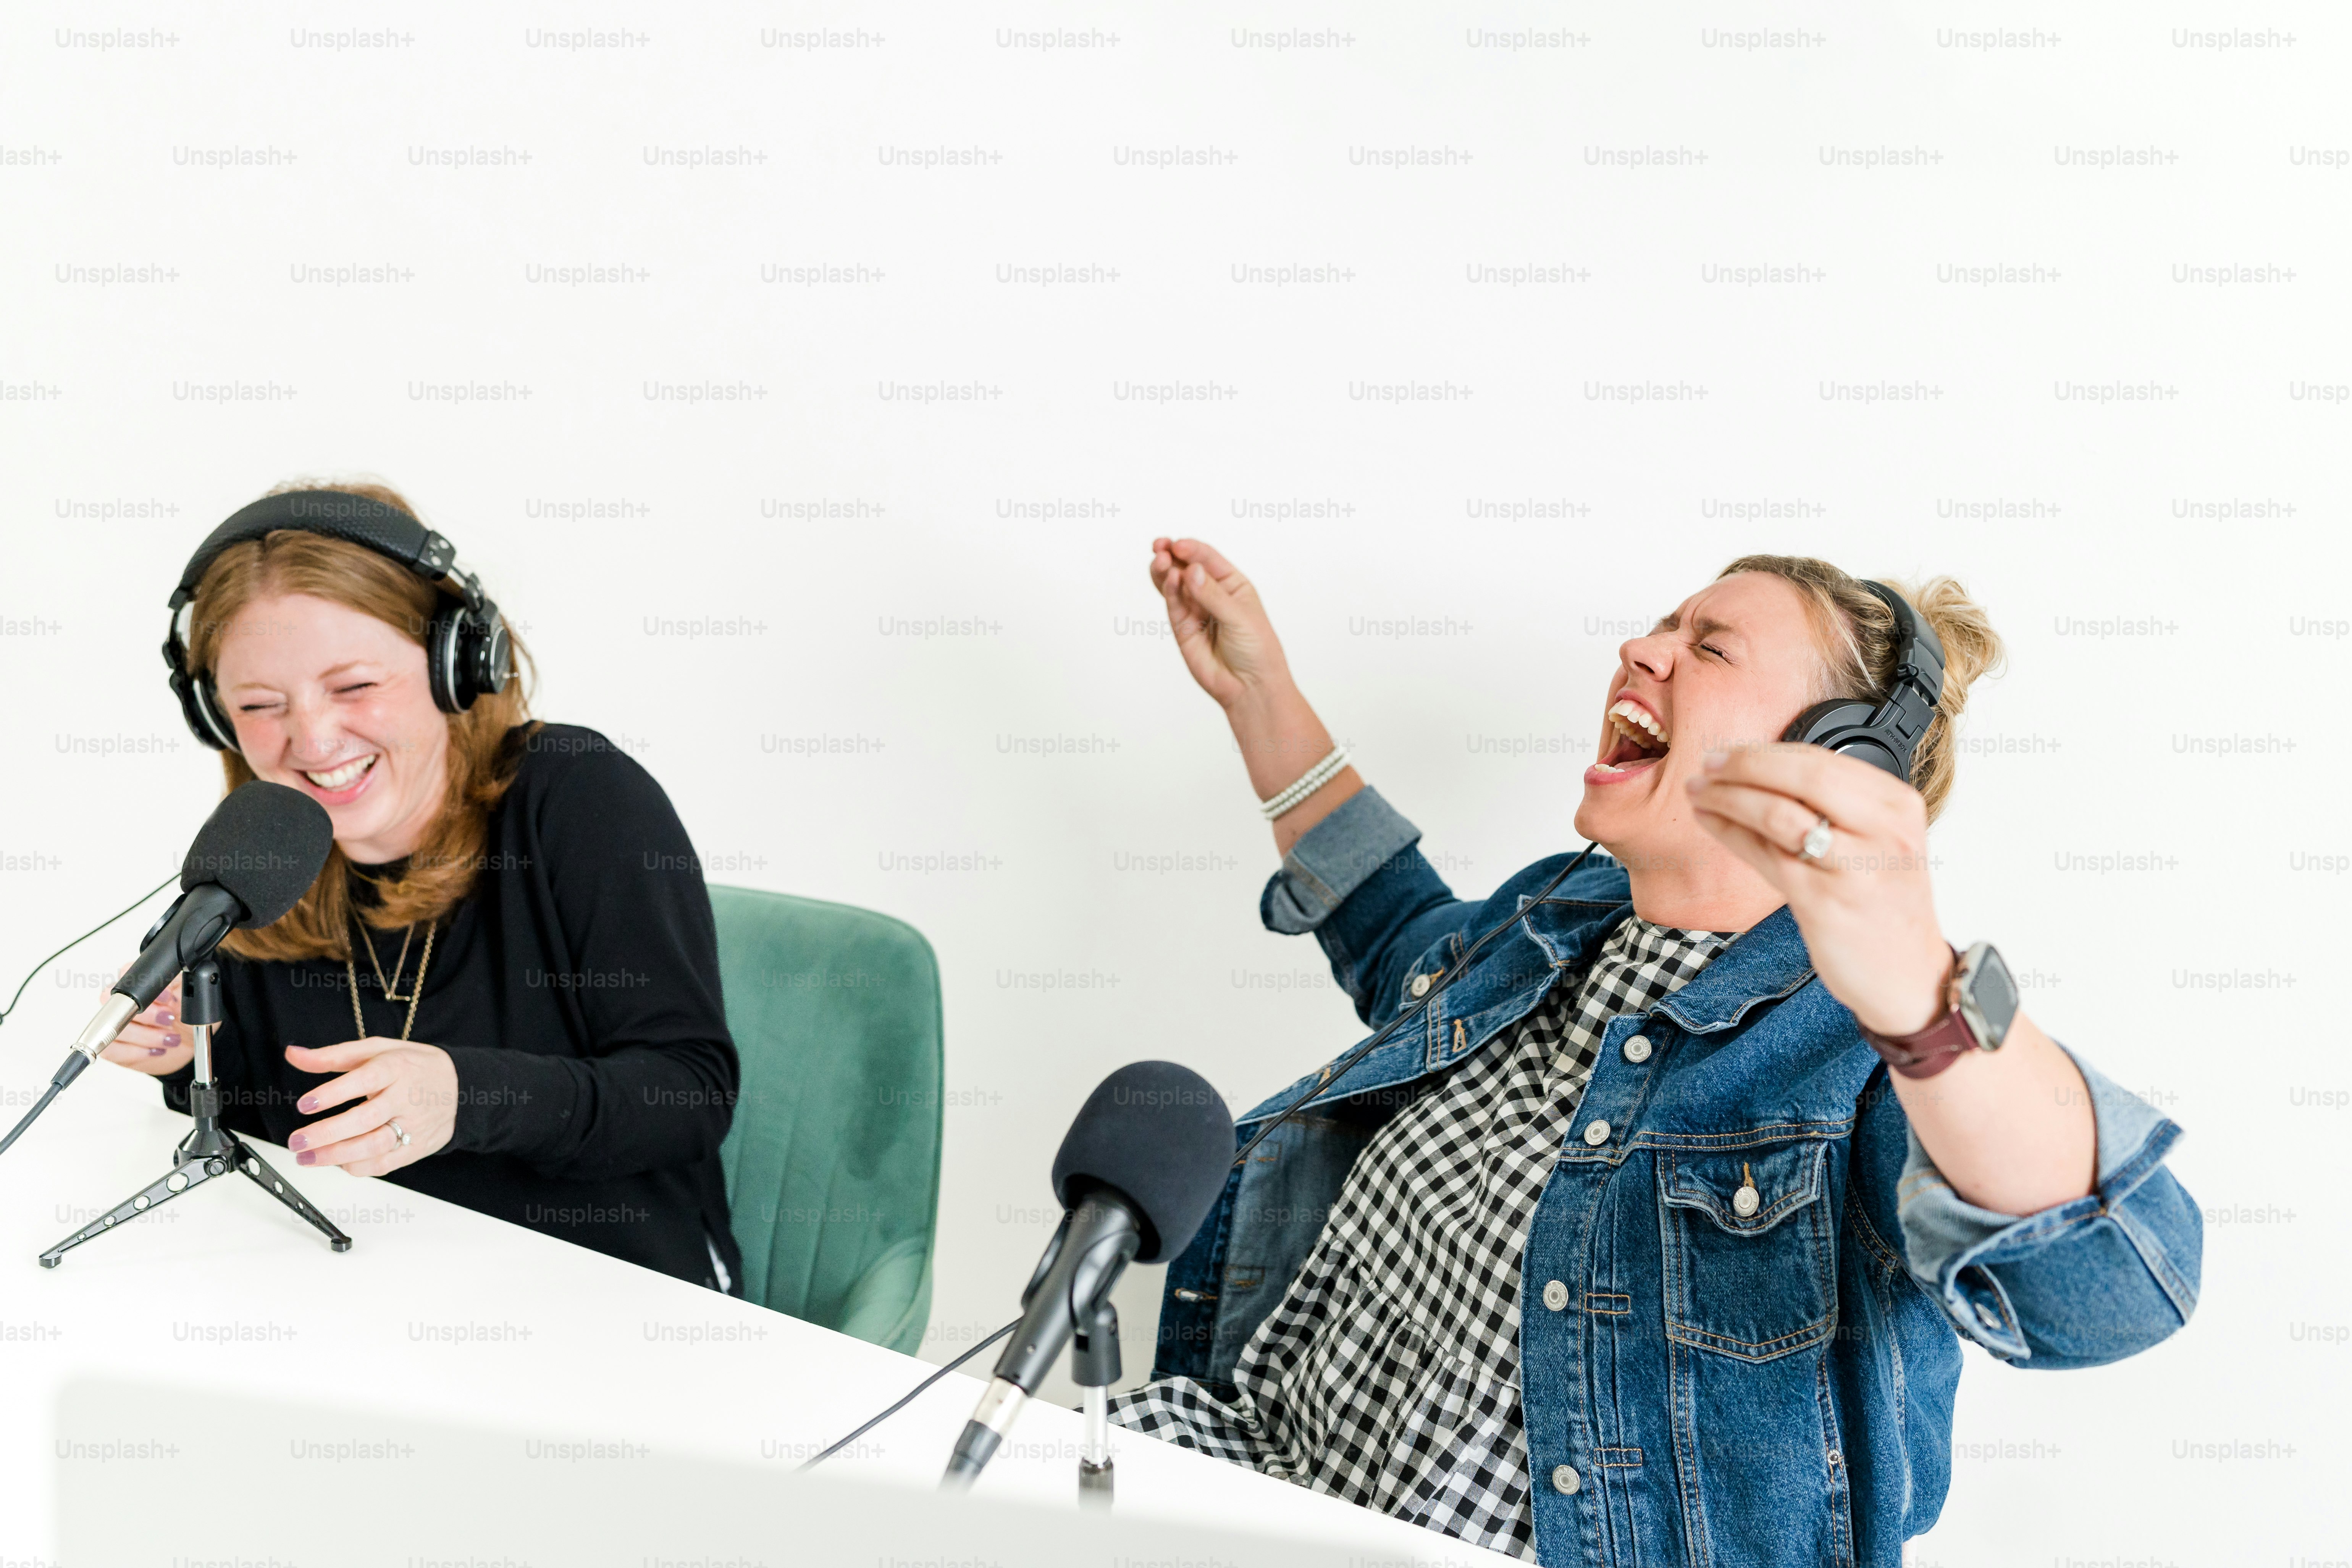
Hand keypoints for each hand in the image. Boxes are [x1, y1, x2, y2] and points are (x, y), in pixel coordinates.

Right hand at [97, 968, 190, 1076]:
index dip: (144, 988)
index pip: (125, 975)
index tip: (167, 998)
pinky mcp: (113, 1047)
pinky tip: (155, 1050)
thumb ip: (176, 994)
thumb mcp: (189, 1002)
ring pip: (115, 1029)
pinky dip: (137, 1051)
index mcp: (138, 983)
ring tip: (170, 1037)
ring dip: (147, 1036)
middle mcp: (121, 1002)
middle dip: (147, 1015)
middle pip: (117, 1004)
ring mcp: (114, 1025)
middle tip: (169, 1019)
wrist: (187, 1043)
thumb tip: (167, 995)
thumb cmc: (185, 1018)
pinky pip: (113, 1050)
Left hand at [284, 1038, 457, 1176]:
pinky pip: (386, 1163)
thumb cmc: (411, 1065)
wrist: (460, 1085)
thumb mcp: (377, 1049)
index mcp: (396, 1068)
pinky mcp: (418, 1147)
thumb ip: (333, 1055)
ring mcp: (415, 1125)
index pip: (364, 1080)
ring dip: (337, 1156)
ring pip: (375, 1146)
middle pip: (366, 1119)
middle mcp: (406, 1097)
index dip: (333, 1094)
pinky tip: (338, 1163)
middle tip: (297, 1141)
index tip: (304, 1104)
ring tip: (308, 1158)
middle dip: (327, 1133)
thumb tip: (294, 1054)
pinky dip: (358, 1167)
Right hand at [1148, 538, 1292, 709]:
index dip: (1192, 550)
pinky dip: (1169, 591)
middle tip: (1160, 547)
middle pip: (1187, 567)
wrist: (1250, 687)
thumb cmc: (1257, 649)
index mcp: (1232, 584)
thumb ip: (1213, 595)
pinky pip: (1173, 605)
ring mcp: (1195, 611)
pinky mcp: (1183, 628)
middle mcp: (1211, 594)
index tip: (1178, 545)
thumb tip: (1192, 571)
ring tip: (1160, 560)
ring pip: (1174, 584)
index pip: (1208, 560)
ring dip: (1165, 571)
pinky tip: (1169, 580)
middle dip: (1172, 555)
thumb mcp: (1240, 616)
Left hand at [1685, 744, 1951, 1036]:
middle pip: (1801, 775)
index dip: (1765, 753)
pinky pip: (1765, 856)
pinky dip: (1731, 833)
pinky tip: (1711, 822)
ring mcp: (1854, 866)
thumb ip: (1834, 805)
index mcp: (1897, 805)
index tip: (1727, 753)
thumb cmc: (1883, 903)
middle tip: (1705, 765)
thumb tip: (1759, 768)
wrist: (1907, 974)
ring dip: (1727, 798)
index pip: (1821, 759)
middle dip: (1744, 765)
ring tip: (1697, 793)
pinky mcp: (1825, 901)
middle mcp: (1883, 830)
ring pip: (1777, 813)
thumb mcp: (1877, 841)